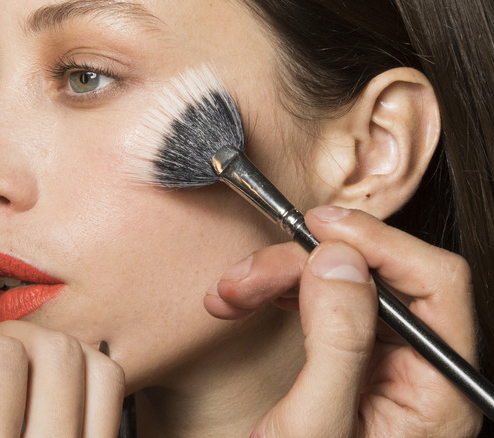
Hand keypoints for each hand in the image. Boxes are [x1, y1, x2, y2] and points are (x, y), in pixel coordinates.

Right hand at [205, 206, 482, 436]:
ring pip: (344, 288)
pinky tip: (248, 301)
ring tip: (233, 293)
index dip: (379, 243)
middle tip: (254, 273)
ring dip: (282, 280)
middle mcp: (420, 374)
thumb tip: (340, 261)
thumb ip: (338, 343)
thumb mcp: (315, 426)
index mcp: (438, 392)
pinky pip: (323, 309)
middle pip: (380, 280)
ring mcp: (385, 369)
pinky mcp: (350, 366)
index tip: (322, 228)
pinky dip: (280, 297)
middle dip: (308, 266)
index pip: (434, 285)